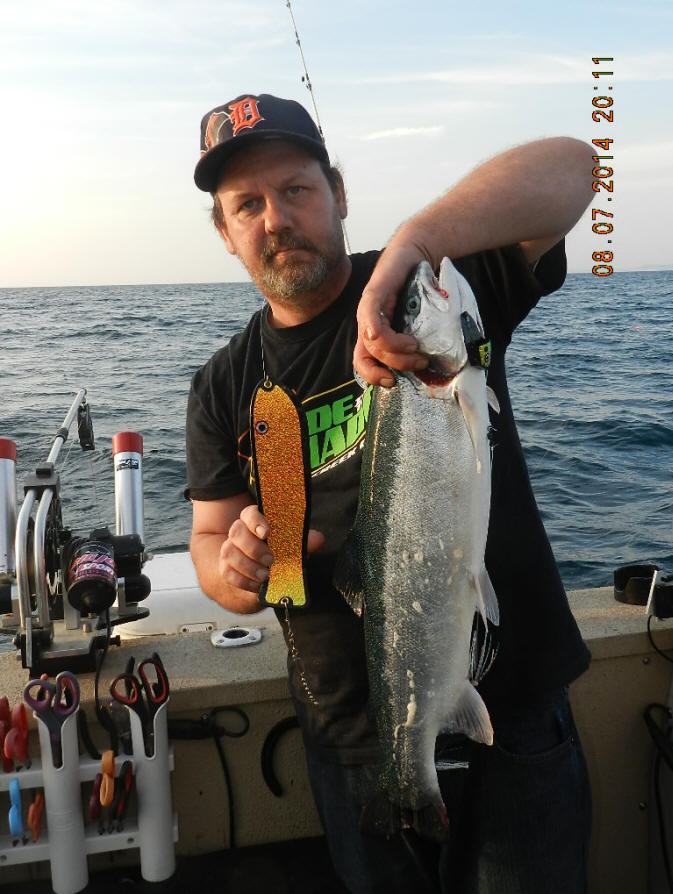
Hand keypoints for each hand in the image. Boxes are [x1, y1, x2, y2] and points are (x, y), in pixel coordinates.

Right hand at [219, 505, 324, 603]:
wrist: (260, 579)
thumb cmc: (278, 556)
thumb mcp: (292, 548)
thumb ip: (302, 542)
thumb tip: (317, 539)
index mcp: (255, 521)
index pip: (249, 513)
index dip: (255, 520)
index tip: (266, 532)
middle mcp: (239, 532)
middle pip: (236, 532)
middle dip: (253, 548)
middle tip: (270, 560)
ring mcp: (229, 550)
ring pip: (229, 552)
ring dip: (248, 566)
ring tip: (265, 576)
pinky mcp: (225, 568)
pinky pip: (227, 573)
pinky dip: (243, 581)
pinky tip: (256, 586)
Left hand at [354, 242, 429, 386]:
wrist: (416, 254)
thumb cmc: (417, 289)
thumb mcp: (416, 323)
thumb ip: (415, 343)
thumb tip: (427, 369)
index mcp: (373, 333)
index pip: (362, 362)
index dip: (373, 377)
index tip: (394, 383)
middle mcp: (366, 322)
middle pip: (369, 355)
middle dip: (395, 365)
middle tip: (419, 363)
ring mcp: (368, 307)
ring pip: (372, 340)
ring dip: (395, 350)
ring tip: (416, 347)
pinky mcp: (374, 292)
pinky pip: (369, 314)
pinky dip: (375, 329)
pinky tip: (386, 335)